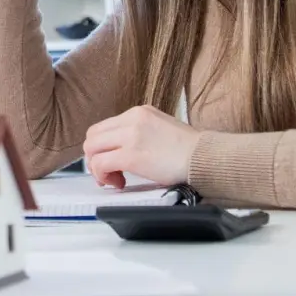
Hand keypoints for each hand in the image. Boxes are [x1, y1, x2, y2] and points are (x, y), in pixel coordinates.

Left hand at [83, 105, 200, 188]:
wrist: (204, 157)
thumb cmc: (189, 149)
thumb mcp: (161, 127)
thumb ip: (140, 132)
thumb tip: (123, 147)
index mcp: (139, 112)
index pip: (104, 126)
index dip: (101, 147)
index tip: (110, 161)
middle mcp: (131, 119)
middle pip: (92, 136)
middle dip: (94, 157)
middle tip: (107, 172)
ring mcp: (130, 136)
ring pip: (92, 149)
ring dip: (97, 168)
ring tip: (114, 179)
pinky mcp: (131, 155)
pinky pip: (100, 164)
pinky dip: (103, 176)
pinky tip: (119, 183)